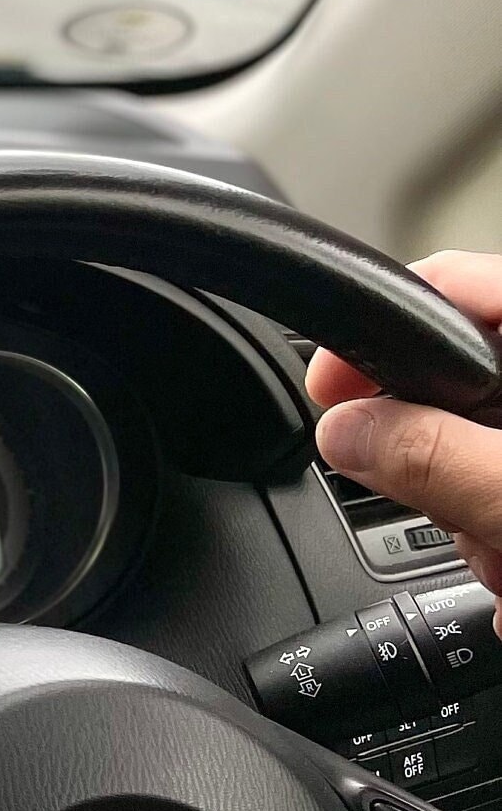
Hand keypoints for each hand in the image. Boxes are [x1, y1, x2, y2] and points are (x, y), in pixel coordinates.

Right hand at [309, 252, 501, 597]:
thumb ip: (436, 460)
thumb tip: (343, 432)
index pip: (446, 284)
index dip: (372, 328)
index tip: (326, 389)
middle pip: (452, 384)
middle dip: (438, 468)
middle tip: (464, 527)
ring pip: (476, 452)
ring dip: (476, 525)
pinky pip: (500, 489)